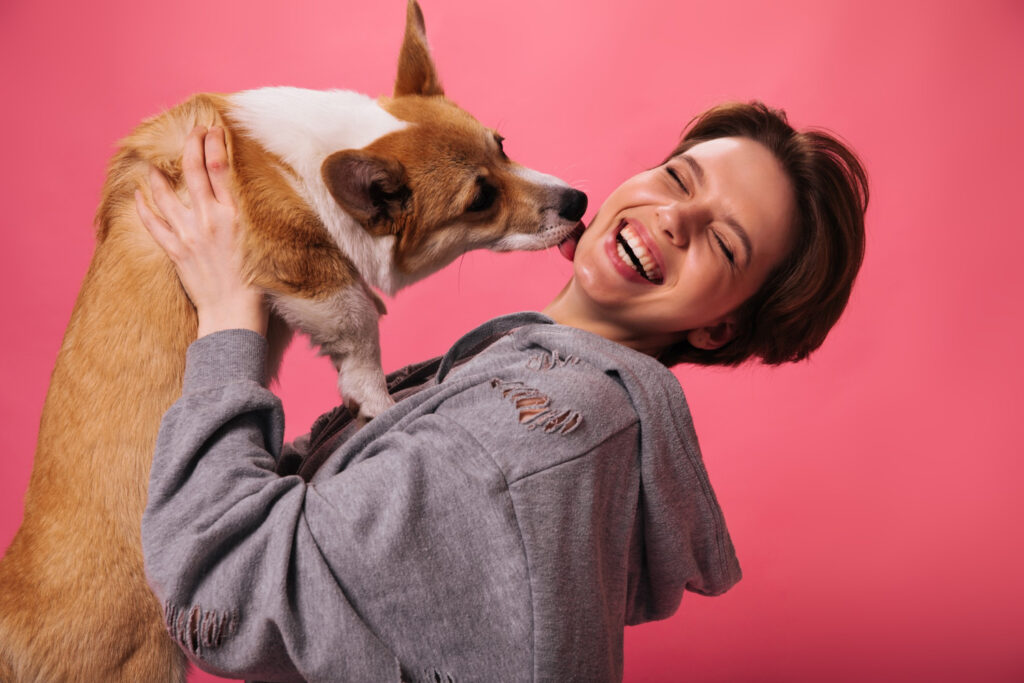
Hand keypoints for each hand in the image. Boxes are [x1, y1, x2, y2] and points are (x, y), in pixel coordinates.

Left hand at [135, 126, 267, 337]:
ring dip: (159, 175)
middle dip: (191, 144)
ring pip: (166, 194)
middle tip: (191, 131)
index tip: (212, 129)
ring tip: (154, 164)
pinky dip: (143, 208)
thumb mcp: (262, 242)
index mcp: (234, 215)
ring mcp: (189, 235)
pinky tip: (138, 196)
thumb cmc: (256, 284)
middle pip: (194, 171)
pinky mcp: (176, 252)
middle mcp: (209, 219)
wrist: (233, 315)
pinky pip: (153, 224)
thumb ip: (250, 217)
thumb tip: (244, 195)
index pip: (220, 167)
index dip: (214, 142)